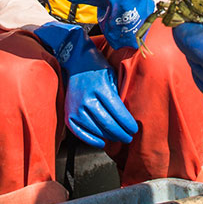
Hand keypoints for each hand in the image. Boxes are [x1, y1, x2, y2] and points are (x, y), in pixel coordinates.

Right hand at [34, 22, 139, 146]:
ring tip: (117, 138)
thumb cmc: (97, 68)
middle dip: (121, 133)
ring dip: (109, 137)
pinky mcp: (68, 113)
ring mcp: (76, 107)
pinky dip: (91, 140)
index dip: (128, 124)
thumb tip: (127, 117)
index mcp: (101, 89)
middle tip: (128, 137)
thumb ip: (118, 96)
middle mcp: (87, 99)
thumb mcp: (112, 77)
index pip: (118, 113)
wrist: (76, 61)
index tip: (134, 129)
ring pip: (96, 129)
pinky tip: (101, 142)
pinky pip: (80, 132)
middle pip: (108, 124)